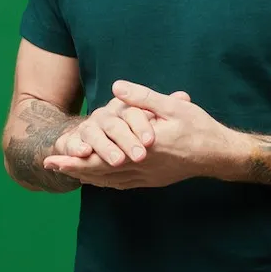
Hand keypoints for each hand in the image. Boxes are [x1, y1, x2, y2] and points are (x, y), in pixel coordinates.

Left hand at [43, 81, 240, 188]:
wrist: (220, 154)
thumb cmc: (198, 127)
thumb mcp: (174, 106)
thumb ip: (143, 98)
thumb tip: (117, 87)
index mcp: (143, 149)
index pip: (102, 158)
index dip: (76, 159)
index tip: (55, 155)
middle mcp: (142, 167)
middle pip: (100, 173)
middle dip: (74, 168)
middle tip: (50, 163)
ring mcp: (147, 176)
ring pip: (110, 180)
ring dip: (86, 175)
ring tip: (65, 170)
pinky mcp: (152, 179)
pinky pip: (123, 183)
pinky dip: (105, 181)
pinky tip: (96, 179)